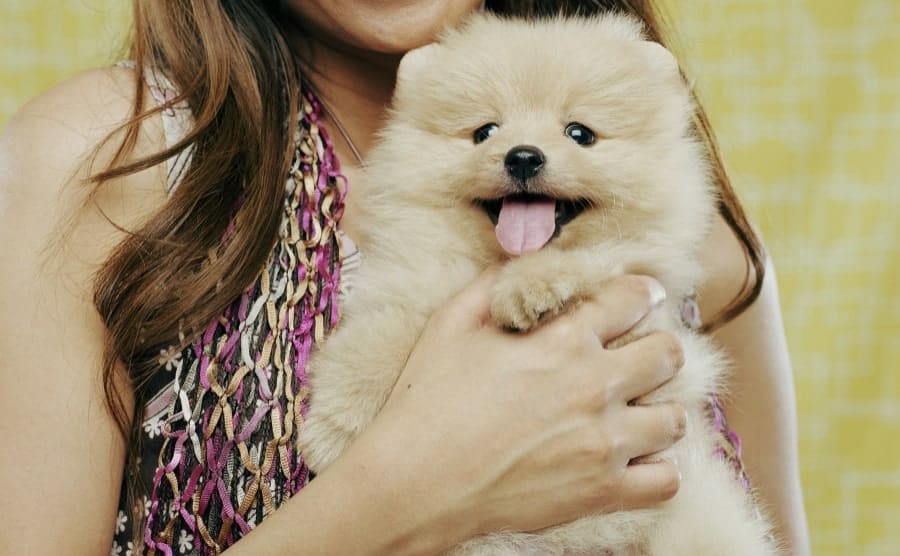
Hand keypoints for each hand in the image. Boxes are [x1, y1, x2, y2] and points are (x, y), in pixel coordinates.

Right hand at [356, 268, 686, 550]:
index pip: (632, 299)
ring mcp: (602, 443)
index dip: (641, 293)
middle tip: (642, 357)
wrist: (415, 482)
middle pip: (668, 354)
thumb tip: (520, 259)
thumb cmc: (428, 401)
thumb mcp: (450, 324)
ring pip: (675, 419)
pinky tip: (634, 461)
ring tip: (638, 414)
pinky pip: (665, 481)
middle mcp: (594, 387)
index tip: (642, 297)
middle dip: (659, 349)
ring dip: (660, 411)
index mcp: (562, 341)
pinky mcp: (600, 491)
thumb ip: (492, 284)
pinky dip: (657, 470)